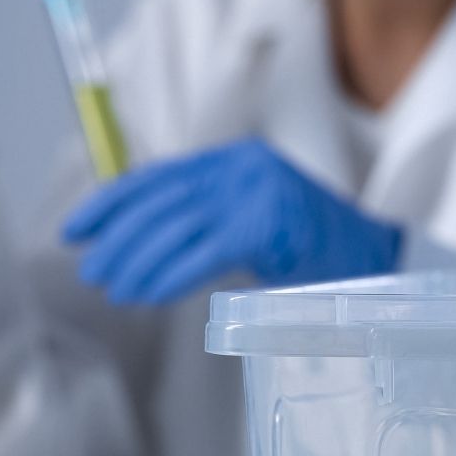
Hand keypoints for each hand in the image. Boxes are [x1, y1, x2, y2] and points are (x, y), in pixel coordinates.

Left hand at [62, 139, 402, 304]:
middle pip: (161, 201)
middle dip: (118, 238)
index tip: (77, 229)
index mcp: (235, 160)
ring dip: (136, 262)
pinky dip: (168, 276)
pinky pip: (201, 253)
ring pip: (175, 228)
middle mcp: (242, 167)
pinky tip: (146, 295)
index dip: (111, 203)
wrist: (378, 264)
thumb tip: (140, 243)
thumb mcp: (254, 222)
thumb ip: (207, 219)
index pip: (158, 176)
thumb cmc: (315, 252)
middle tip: (90, 270)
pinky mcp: (265, 224)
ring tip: (114, 289)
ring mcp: (255, 192)